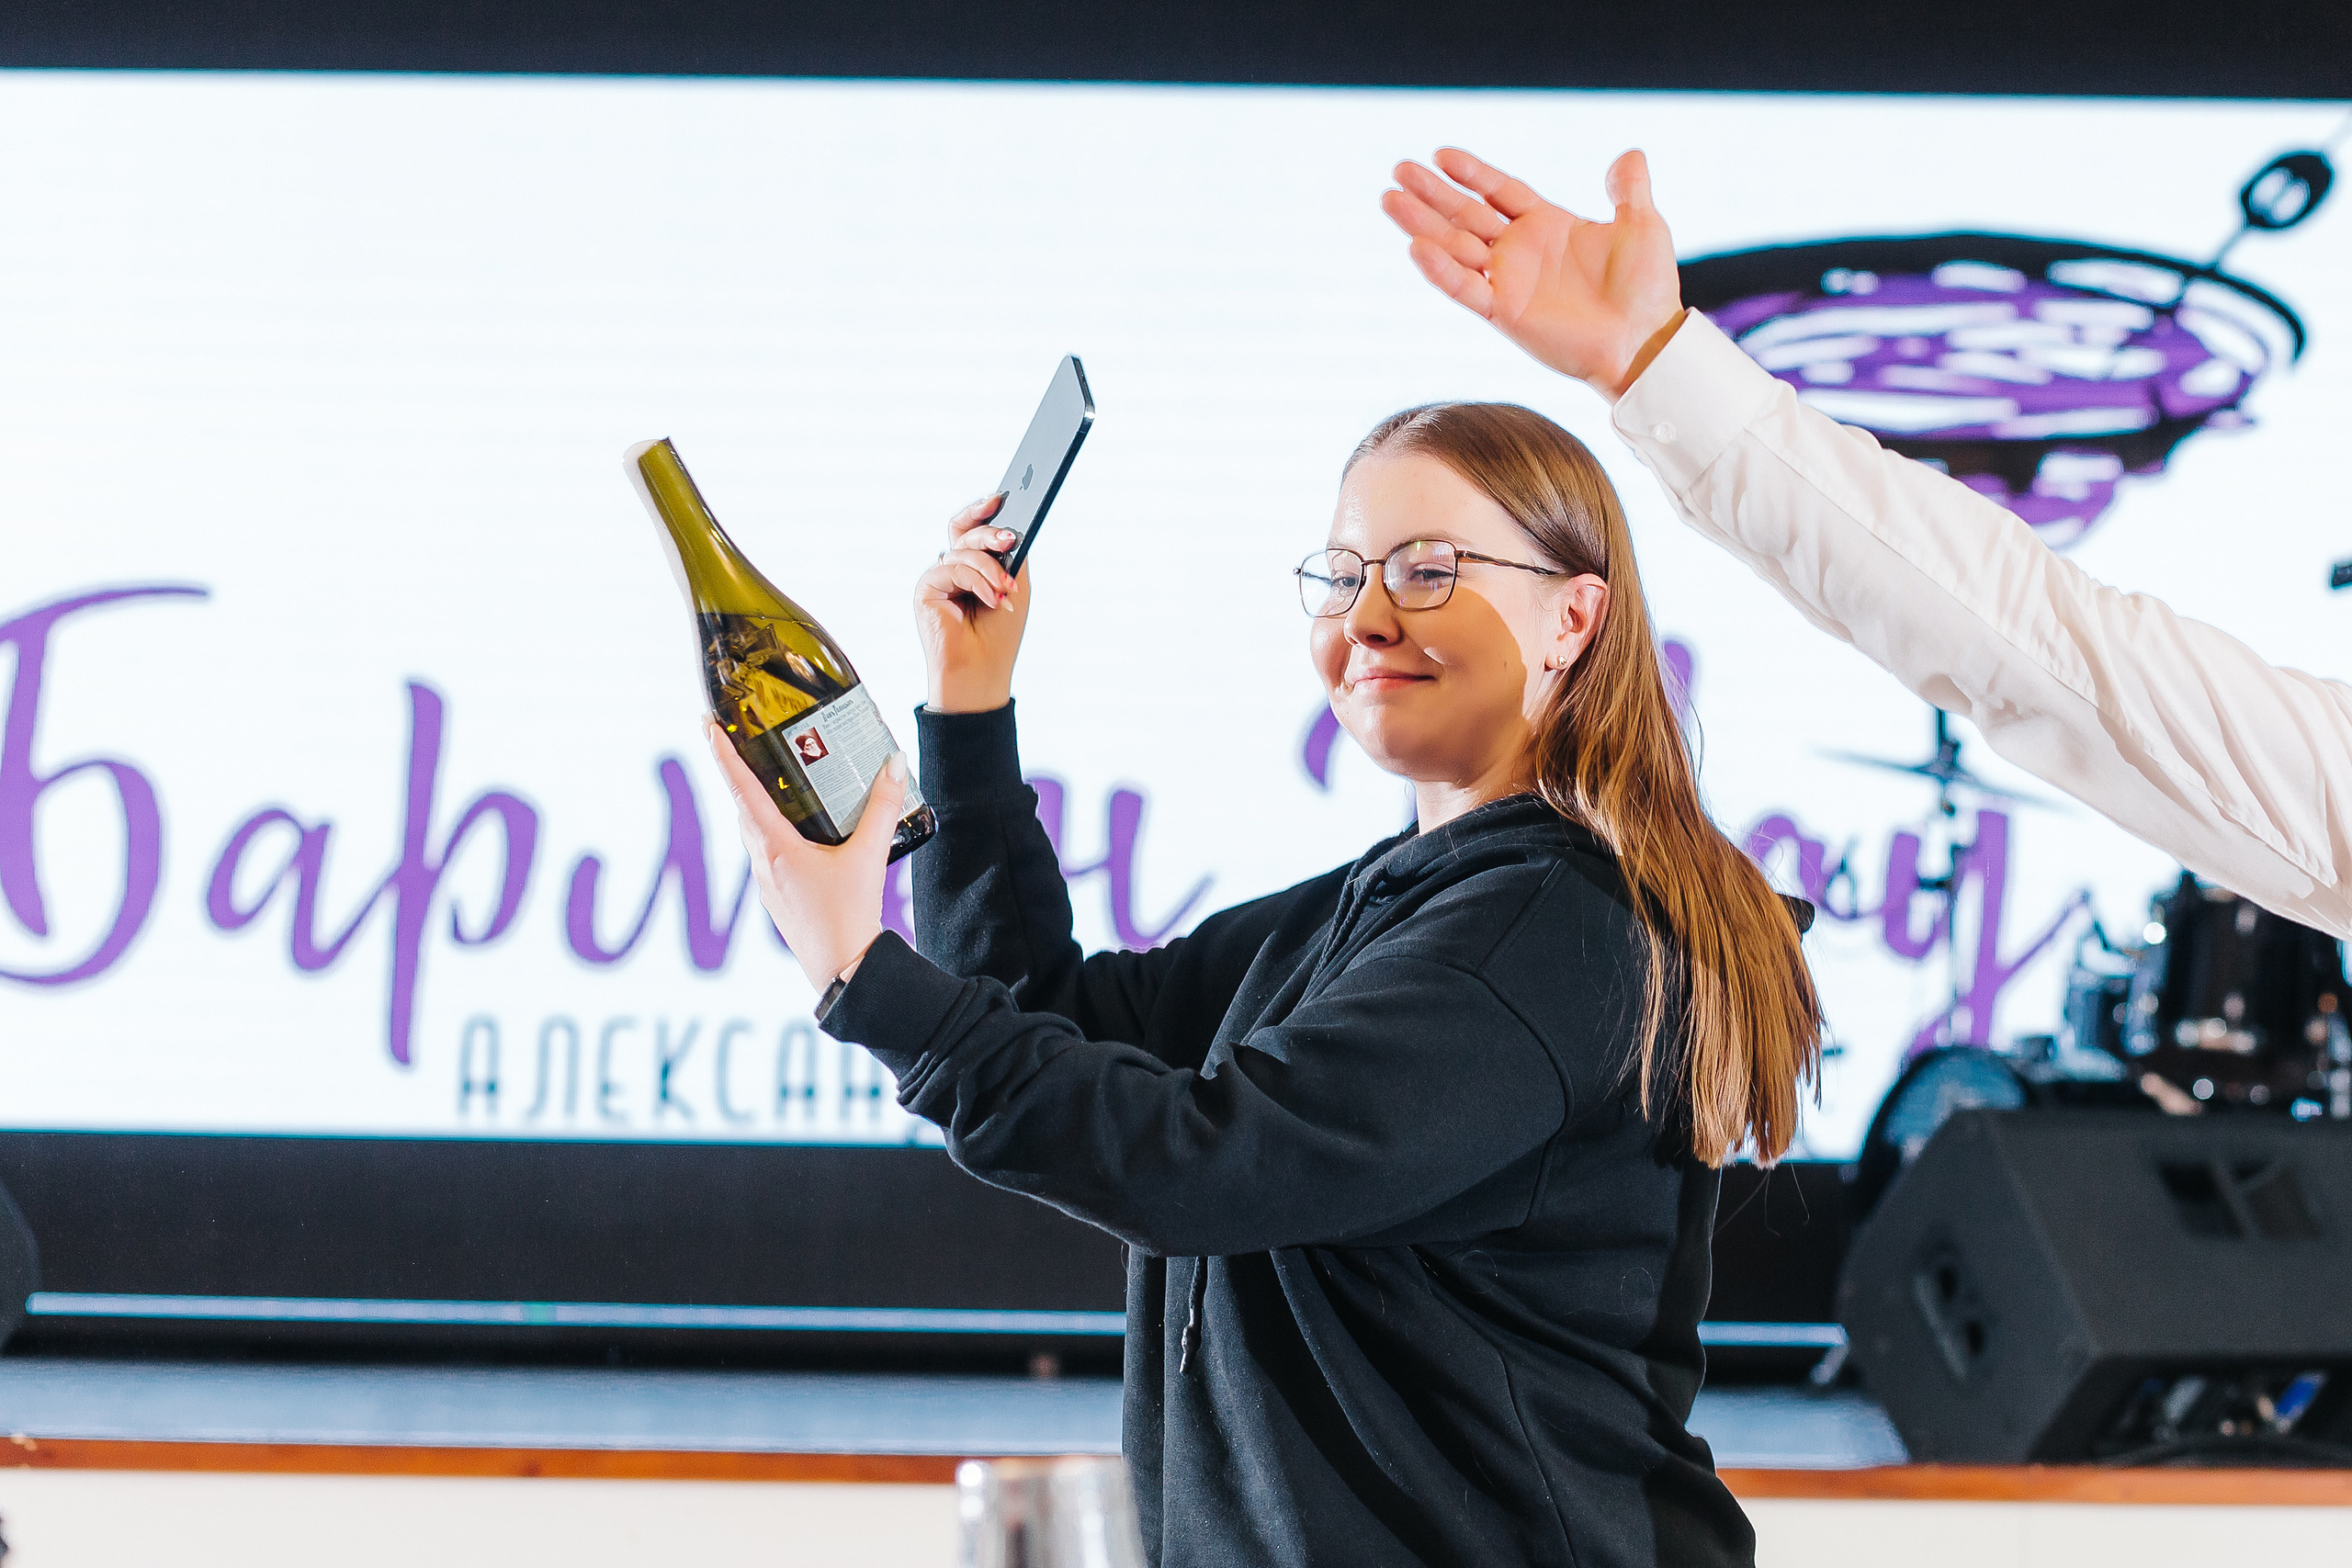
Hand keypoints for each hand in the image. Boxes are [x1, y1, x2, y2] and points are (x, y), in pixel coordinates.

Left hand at [706, 719, 905, 991]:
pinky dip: (772, 831)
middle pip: (743, 808)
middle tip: (744, 744)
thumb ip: (884, 806)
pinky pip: (766, 854)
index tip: (707, 727)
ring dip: (757, 805)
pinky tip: (798, 832)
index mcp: (776, 847)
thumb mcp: (869, 855)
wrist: (844, 970)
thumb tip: (895, 761)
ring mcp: (767, 883)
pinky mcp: (778, 898)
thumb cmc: (850, 916)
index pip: (742, 789)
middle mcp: (763, 862)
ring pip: (753, 832)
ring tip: (775, 782)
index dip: (723, 755)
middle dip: (741, 774)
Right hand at [915, 493, 1031, 713]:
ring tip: (1006, 591)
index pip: (970, 528)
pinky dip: (975, 582)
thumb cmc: (999, 635)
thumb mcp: (1014, 586)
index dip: (981, 510)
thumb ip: (1011, 554)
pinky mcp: (925, 589)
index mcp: (971, 567)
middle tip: (1009, 539)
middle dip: (989, 532)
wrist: (981, 672)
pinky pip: (950, 568)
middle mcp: (951, 570)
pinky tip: (990, 599)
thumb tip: (1010, 524)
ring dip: (990, 570)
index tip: (1000, 496)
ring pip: (961, 550)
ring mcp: (937, 579)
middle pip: (964, 532)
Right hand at [1382, 147, 1687, 400]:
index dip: (1471, 173)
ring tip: (1388, 200)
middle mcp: (1520, 253)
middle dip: (1432, 193)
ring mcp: (1508, 282)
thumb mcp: (1644, 226)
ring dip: (1421, 224)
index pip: (1499, 191)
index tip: (1440, 154)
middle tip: (1397, 170)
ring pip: (1454, 246)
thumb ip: (1629, 190)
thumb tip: (1629, 154)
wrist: (1645, 340)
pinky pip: (1465, 288)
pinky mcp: (1504, 313)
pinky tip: (1416, 247)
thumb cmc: (1647, 289)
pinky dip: (1440, 270)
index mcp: (1547, 226)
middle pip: (1466, 214)